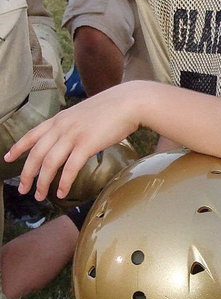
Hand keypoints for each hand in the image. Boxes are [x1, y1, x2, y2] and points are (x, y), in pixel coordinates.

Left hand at [4, 83, 141, 200]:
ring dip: (42, 182)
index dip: (18, 148)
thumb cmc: (112, 108)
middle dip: (27, 174)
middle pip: (36, 154)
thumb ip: (73, 125)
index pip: (32, 134)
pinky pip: (70, 168)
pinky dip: (64, 183)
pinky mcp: (87, 145)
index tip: (8, 158)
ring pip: (50, 163)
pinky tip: (62, 193)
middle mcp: (62, 127)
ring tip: (40, 196)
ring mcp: (73, 135)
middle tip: (23, 189)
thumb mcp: (84, 113)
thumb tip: (71, 139)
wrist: (129, 102)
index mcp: (60, 119)